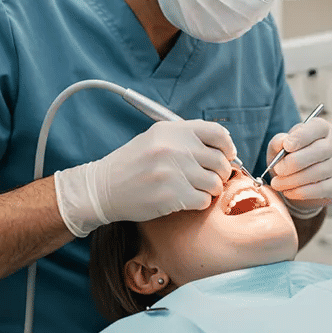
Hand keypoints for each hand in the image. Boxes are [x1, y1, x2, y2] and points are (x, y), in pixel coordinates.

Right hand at [54, 120, 235, 236]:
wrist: (103, 188)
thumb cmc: (133, 164)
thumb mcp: (156, 139)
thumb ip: (187, 139)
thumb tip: (223, 149)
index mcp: (173, 130)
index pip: (218, 133)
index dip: (227, 147)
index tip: (226, 156)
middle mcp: (175, 147)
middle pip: (220, 161)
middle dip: (220, 173)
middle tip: (209, 178)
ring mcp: (173, 172)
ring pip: (215, 183)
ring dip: (210, 189)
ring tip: (195, 189)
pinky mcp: (172, 195)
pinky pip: (204, 200)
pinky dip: (199, 202)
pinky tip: (185, 199)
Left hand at [266, 118, 331, 217]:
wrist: (299, 184)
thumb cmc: (290, 159)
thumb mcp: (280, 147)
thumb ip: (279, 142)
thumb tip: (282, 142)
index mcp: (323, 129)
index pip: (319, 127)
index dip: (302, 136)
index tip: (287, 145)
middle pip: (320, 150)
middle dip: (295, 162)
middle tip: (278, 169)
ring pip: (319, 172)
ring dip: (294, 180)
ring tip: (278, 183)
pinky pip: (322, 189)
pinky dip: (302, 192)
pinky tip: (289, 191)